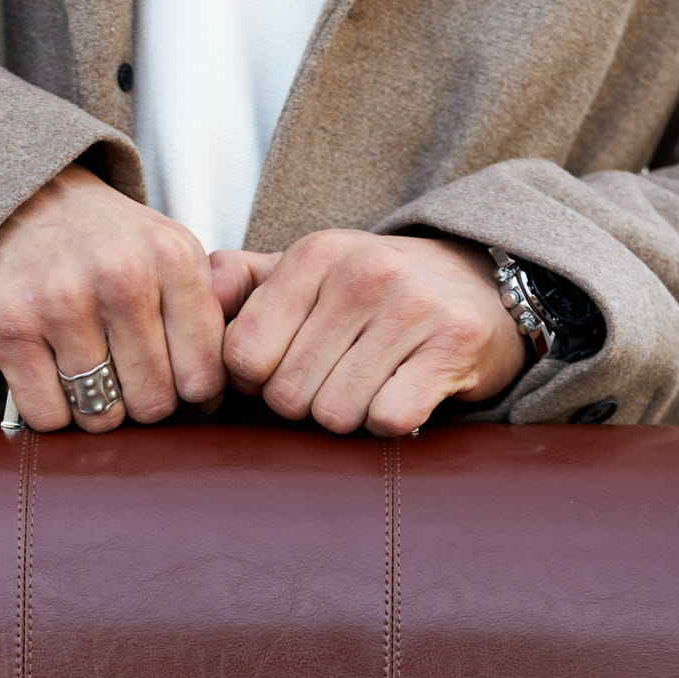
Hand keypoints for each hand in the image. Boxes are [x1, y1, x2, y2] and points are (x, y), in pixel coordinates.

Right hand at [0, 163, 226, 430]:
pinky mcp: (10, 325)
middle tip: (126, 377)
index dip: (191, 395)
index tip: (174, 380)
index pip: (203, 378)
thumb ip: (205, 317)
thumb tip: (212, 404)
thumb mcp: (171, 255)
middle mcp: (122, 275)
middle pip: (153, 403)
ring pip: (102, 416)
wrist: (23, 200)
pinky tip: (52, 376)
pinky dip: (52, 412)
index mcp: (174, 258)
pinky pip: (48, 417)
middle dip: (142, 403)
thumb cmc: (107, 245)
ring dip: (96, 410)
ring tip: (89, 372)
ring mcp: (61, 300)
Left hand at [212, 230, 526, 434]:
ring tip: (370, 385)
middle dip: (304, 405)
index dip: (256, 383)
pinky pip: (388, 420)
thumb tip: (200, 291)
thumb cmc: (373, 295)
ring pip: (335, 415)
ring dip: (348, 418)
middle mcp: (362, 272)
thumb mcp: (309, 274)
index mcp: (314, 254)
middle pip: (287, 395)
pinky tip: (403, 394)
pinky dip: (391, 423)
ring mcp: (413, 305)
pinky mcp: (453, 344)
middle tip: (335, 381)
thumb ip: (243, 282)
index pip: (244, 356)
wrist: (479, 287)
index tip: (283, 371)